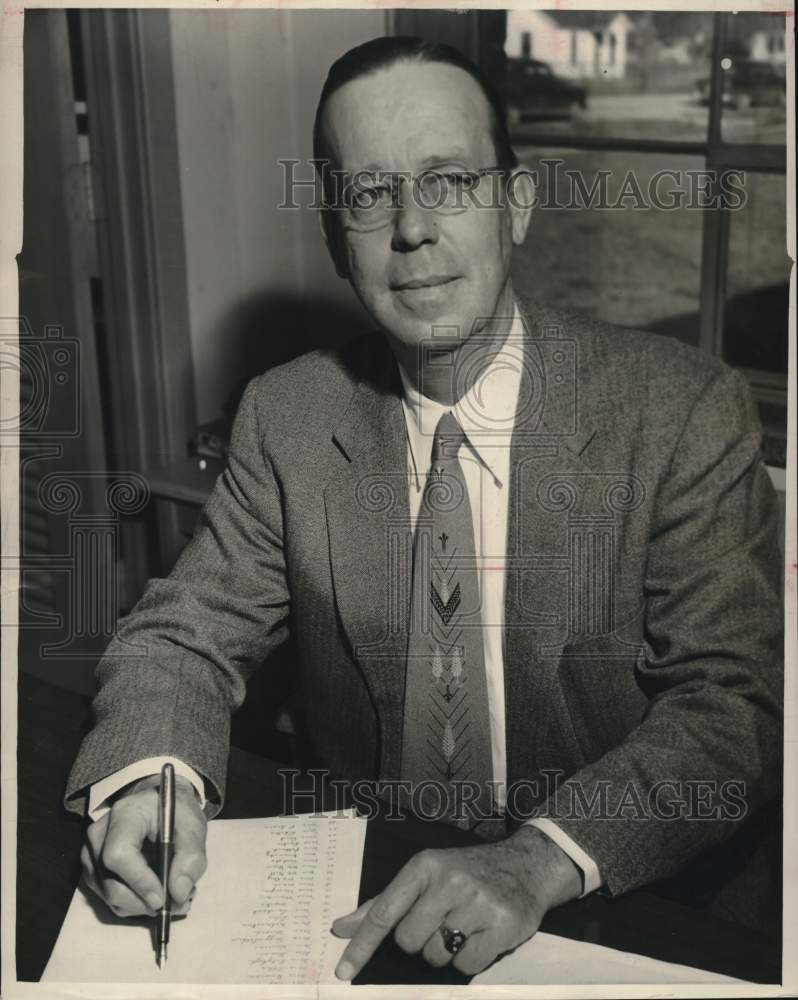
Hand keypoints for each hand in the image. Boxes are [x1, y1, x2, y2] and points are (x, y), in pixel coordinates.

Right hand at [81, 773, 206, 917]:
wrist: (158, 805)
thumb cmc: (175, 813)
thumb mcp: (193, 826)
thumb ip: (191, 857)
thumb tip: (179, 894)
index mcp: (125, 815)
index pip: (119, 854)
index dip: (139, 881)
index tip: (162, 899)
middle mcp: (100, 835)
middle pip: (111, 883)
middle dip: (144, 901)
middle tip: (177, 903)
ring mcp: (91, 854)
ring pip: (111, 897)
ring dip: (143, 906)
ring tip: (172, 894)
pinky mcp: (93, 871)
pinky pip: (111, 900)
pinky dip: (136, 904)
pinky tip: (156, 891)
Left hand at [331, 825, 581, 978]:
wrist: (527, 865)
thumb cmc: (467, 872)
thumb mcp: (426, 875)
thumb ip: (384, 903)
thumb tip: (341, 928)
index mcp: (425, 866)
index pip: (384, 911)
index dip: (362, 945)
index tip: (343, 971)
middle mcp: (450, 881)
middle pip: (409, 941)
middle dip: (420, 940)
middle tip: (442, 921)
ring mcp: (478, 903)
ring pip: (436, 956)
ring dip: (445, 950)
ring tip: (464, 925)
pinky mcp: (502, 926)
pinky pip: (466, 967)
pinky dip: (469, 959)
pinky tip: (481, 936)